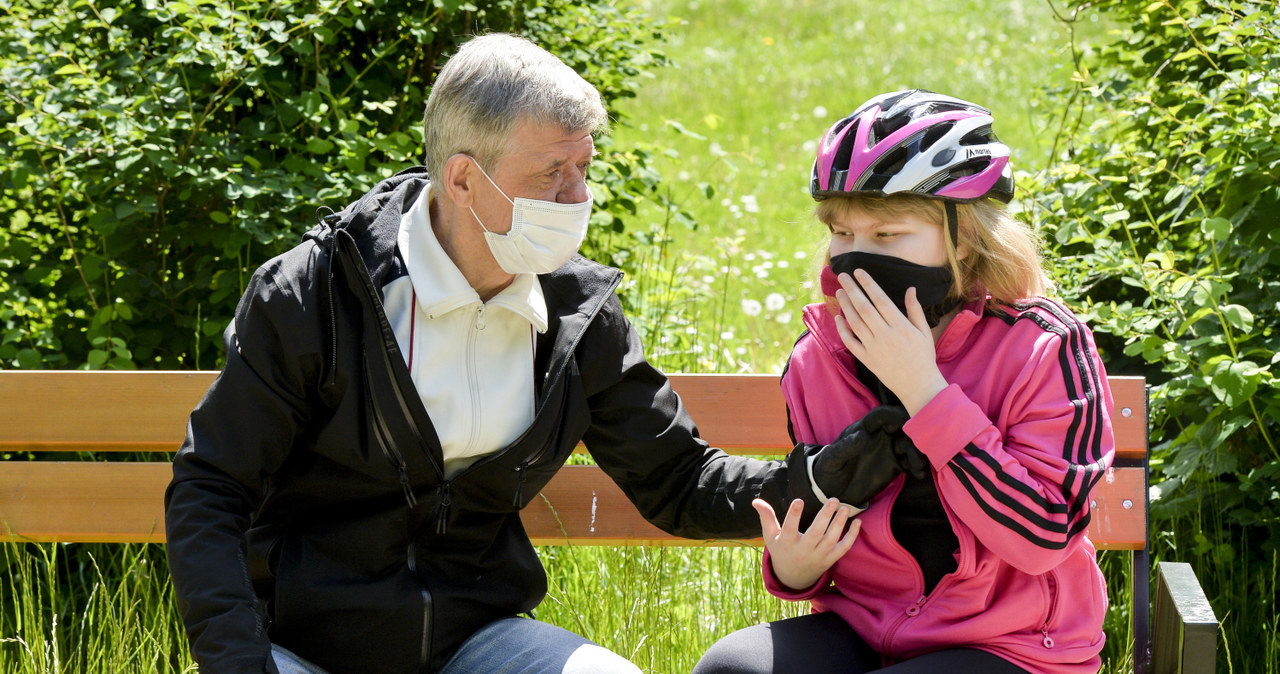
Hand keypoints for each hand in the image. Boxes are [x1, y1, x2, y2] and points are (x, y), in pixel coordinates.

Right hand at [754, 497, 859, 590]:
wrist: (793, 578)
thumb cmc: (781, 551)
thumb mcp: (770, 536)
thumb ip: (766, 517)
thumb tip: (756, 501)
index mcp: (787, 543)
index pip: (789, 529)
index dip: (794, 515)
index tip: (799, 501)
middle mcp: (803, 551)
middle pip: (816, 533)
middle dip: (825, 516)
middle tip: (833, 499)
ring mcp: (819, 556)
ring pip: (831, 539)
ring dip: (840, 524)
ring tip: (845, 508)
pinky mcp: (830, 559)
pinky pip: (843, 548)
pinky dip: (852, 536)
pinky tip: (857, 522)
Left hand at [810, 406, 926, 507]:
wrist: (832, 490)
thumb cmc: (828, 469)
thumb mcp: (833, 459)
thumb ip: (846, 447)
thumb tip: (862, 436)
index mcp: (866, 428)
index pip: (884, 415)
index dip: (896, 415)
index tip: (908, 422)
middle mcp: (881, 435)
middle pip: (904, 426)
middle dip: (916, 432)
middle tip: (924, 444)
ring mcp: (890, 449)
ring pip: (911, 444)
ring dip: (919, 451)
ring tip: (919, 466)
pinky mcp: (896, 465)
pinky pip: (912, 461)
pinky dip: (918, 465)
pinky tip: (919, 473)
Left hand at [833, 269, 947, 414]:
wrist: (918, 386)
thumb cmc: (923, 357)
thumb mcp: (924, 332)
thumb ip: (915, 310)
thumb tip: (910, 289)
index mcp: (901, 326)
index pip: (880, 299)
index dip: (868, 284)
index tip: (858, 271)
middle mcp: (885, 335)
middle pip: (864, 308)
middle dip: (852, 289)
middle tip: (841, 275)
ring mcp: (874, 348)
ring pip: (855, 323)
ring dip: (845, 306)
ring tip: (839, 291)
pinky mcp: (866, 359)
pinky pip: (850, 342)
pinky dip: (842, 330)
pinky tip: (838, 318)